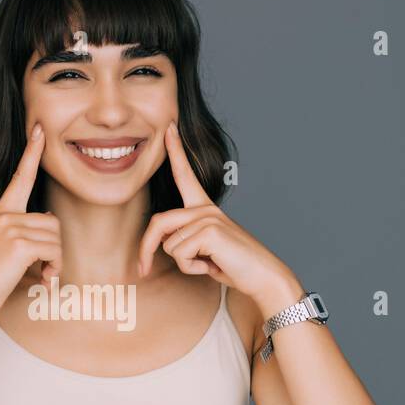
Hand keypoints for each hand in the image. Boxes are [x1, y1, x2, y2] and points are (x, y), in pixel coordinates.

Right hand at [0, 122, 62, 319]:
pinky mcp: (19, 244)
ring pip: (56, 238)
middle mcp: (5, 215)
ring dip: (55, 261)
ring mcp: (10, 228)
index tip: (38, 129)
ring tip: (42, 275)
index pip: (20, 177)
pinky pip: (54, 251)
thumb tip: (49, 218)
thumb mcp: (5, 249)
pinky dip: (54, 268)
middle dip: (55, 248)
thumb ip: (26, 232)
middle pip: (52, 221)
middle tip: (46, 269)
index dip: (31, 152)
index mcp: (1, 213)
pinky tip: (43, 279)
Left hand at [137, 121, 301, 312]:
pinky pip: (181, 254)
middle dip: (145, 249)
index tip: (169, 128)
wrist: (262, 276)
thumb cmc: (233, 265)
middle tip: (142, 270)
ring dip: (184, 263)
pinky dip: (192, 267)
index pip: (185, 175)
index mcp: (204, 208)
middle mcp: (205, 209)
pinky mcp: (210, 231)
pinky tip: (212, 264)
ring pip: (169, 245)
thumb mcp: (203, 250)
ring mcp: (208, 217)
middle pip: (158, 222)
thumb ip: (184, 239)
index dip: (175, 152)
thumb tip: (164, 241)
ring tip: (207, 263)